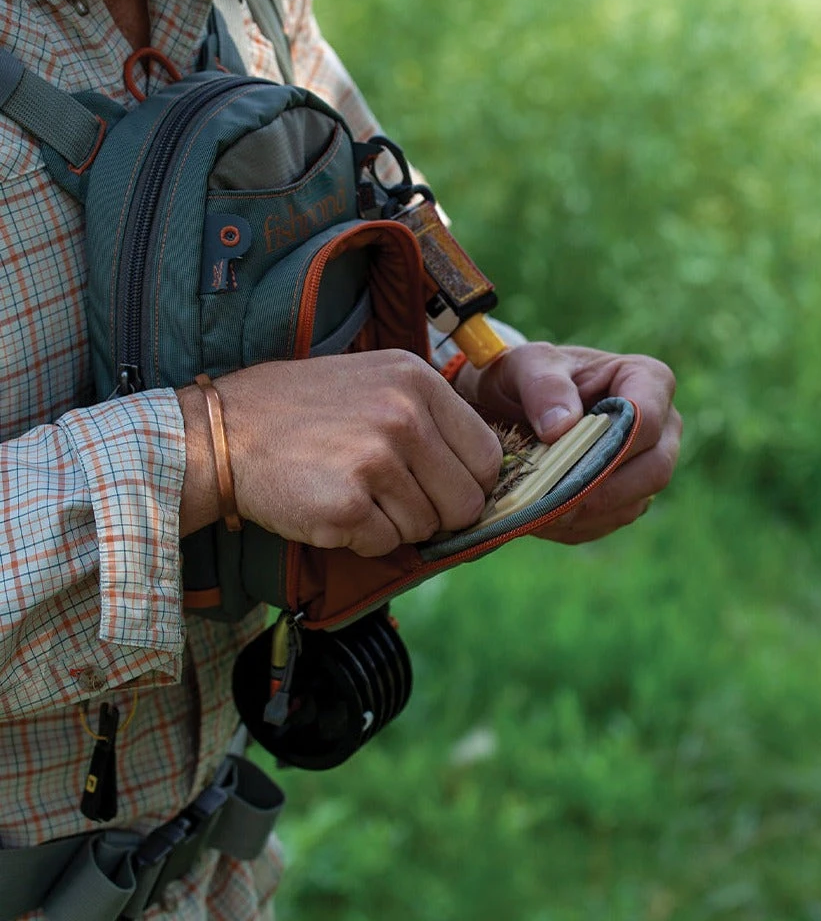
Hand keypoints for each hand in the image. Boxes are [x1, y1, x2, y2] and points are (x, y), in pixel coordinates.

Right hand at [178, 350, 501, 555]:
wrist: (225, 432)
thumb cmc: (305, 410)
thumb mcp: (376, 382)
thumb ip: (431, 417)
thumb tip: (482, 473)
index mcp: (418, 381)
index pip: (488, 456)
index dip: (469, 483)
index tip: (441, 488)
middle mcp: (403, 416)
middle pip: (465, 502)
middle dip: (436, 513)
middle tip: (392, 499)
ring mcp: (375, 461)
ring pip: (425, 528)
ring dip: (392, 524)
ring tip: (352, 492)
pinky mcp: (346, 506)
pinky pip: (384, 546)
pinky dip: (361, 540)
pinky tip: (332, 508)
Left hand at [454, 342, 680, 543]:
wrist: (513, 402)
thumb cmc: (527, 374)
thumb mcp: (525, 364)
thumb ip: (542, 385)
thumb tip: (562, 427)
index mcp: (647, 380)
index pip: (647, 420)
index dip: (611, 446)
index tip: (563, 460)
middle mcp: (662, 426)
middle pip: (654, 470)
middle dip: (600, 491)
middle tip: (549, 501)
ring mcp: (649, 465)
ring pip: (633, 504)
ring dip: (584, 514)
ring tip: (536, 511)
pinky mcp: (628, 496)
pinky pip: (611, 521)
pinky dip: (575, 526)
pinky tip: (541, 517)